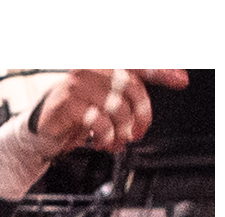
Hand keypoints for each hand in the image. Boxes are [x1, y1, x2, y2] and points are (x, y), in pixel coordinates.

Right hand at [33, 69, 183, 155]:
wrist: (42, 130)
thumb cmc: (76, 115)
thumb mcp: (105, 103)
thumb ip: (129, 96)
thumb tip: (163, 95)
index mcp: (106, 66)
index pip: (140, 66)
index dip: (163, 73)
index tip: (181, 81)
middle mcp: (93, 69)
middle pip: (130, 88)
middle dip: (138, 116)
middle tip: (138, 134)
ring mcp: (78, 83)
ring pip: (115, 106)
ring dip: (120, 131)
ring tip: (117, 143)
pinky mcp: (67, 102)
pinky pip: (96, 118)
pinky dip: (104, 135)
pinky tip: (102, 143)